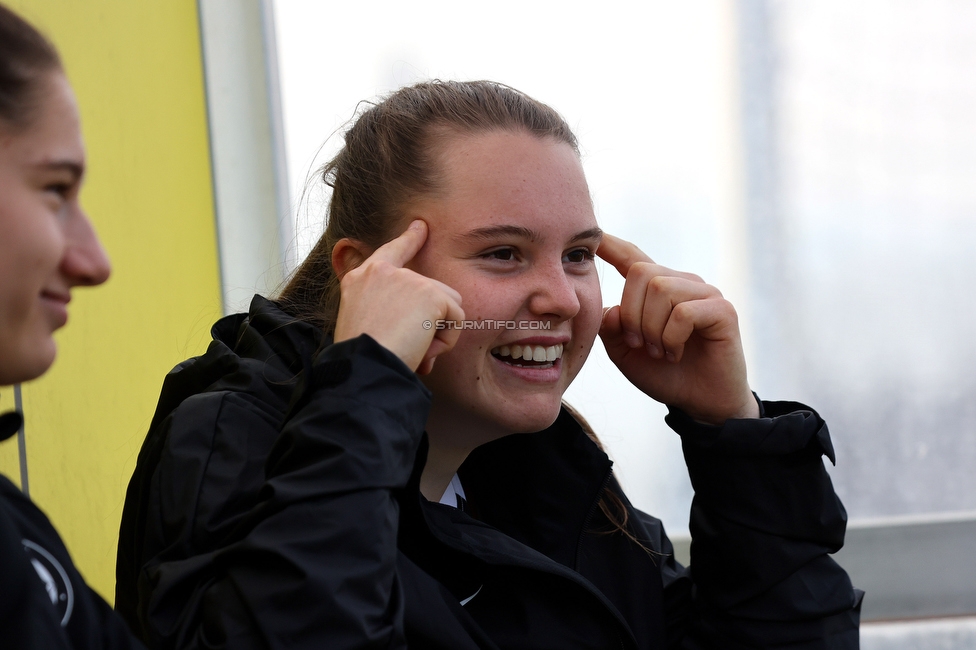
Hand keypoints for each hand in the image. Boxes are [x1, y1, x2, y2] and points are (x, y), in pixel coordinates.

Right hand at [333, 220, 464, 373]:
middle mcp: (383, 272)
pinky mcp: (431, 293)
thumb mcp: (365, 326)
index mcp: (360, 278)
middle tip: (409, 347)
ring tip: (414, 348)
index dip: (409, 239)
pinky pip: (456, 319)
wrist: (364, 365)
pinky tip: (423, 349)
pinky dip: (446, 341)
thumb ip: (390, 316)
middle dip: (430, 320)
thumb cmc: (362, 359)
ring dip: (438, 331)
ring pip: (448, 303)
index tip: (420, 226)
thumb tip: (424, 339)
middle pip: (431, 289)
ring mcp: (409, 279)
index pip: (391, 252)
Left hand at [597, 233, 758, 423]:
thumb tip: (610, 309)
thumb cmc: (665, 374)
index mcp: (656, 289)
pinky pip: (683, 312)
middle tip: (640, 344)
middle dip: (632, 313)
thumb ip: (610, 329)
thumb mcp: (626, 353)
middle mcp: (682, 283)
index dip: (612, 246)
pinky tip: (676, 353)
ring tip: (660, 351)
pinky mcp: (722, 310)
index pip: (632, 258)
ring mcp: (705, 294)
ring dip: (652, 328)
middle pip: (641, 272)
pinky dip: (671, 338)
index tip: (595, 236)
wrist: (700, 402)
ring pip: (661, 289)